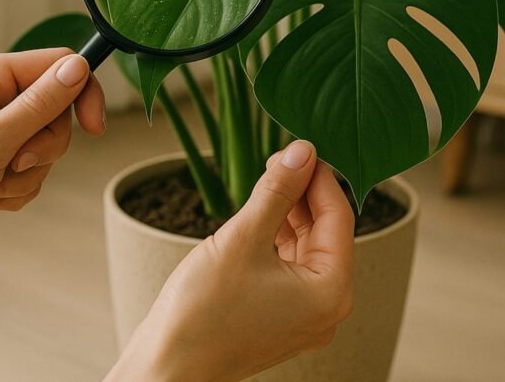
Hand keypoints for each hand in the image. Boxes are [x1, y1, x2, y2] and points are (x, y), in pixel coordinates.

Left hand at [0, 49, 103, 301]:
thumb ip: (41, 104)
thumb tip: (79, 67)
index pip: (60, 65)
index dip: (83, 94)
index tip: (95, 129)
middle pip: (59, 110)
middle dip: (44, 146)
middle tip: (14, 163)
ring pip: (48, 146)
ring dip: (28, 174)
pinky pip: (33, 171)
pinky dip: (17, 190)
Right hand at [108, 141, 354, 381]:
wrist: (166, 368)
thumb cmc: (203, 312)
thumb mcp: (243, 237)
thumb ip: (277, 191)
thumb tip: (302, 151)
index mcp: (330, 290)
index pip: (337, 215)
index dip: (318, 175)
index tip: (298, 144)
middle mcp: (325, 305)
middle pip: (325, 229)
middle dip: (303, 191)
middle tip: (277, 158)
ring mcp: (303, 313)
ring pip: (306, 244)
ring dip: (289, 210)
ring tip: (266, 178)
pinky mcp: (280, 313)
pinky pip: (288, 263)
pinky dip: (276, 234)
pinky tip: (258, 211)